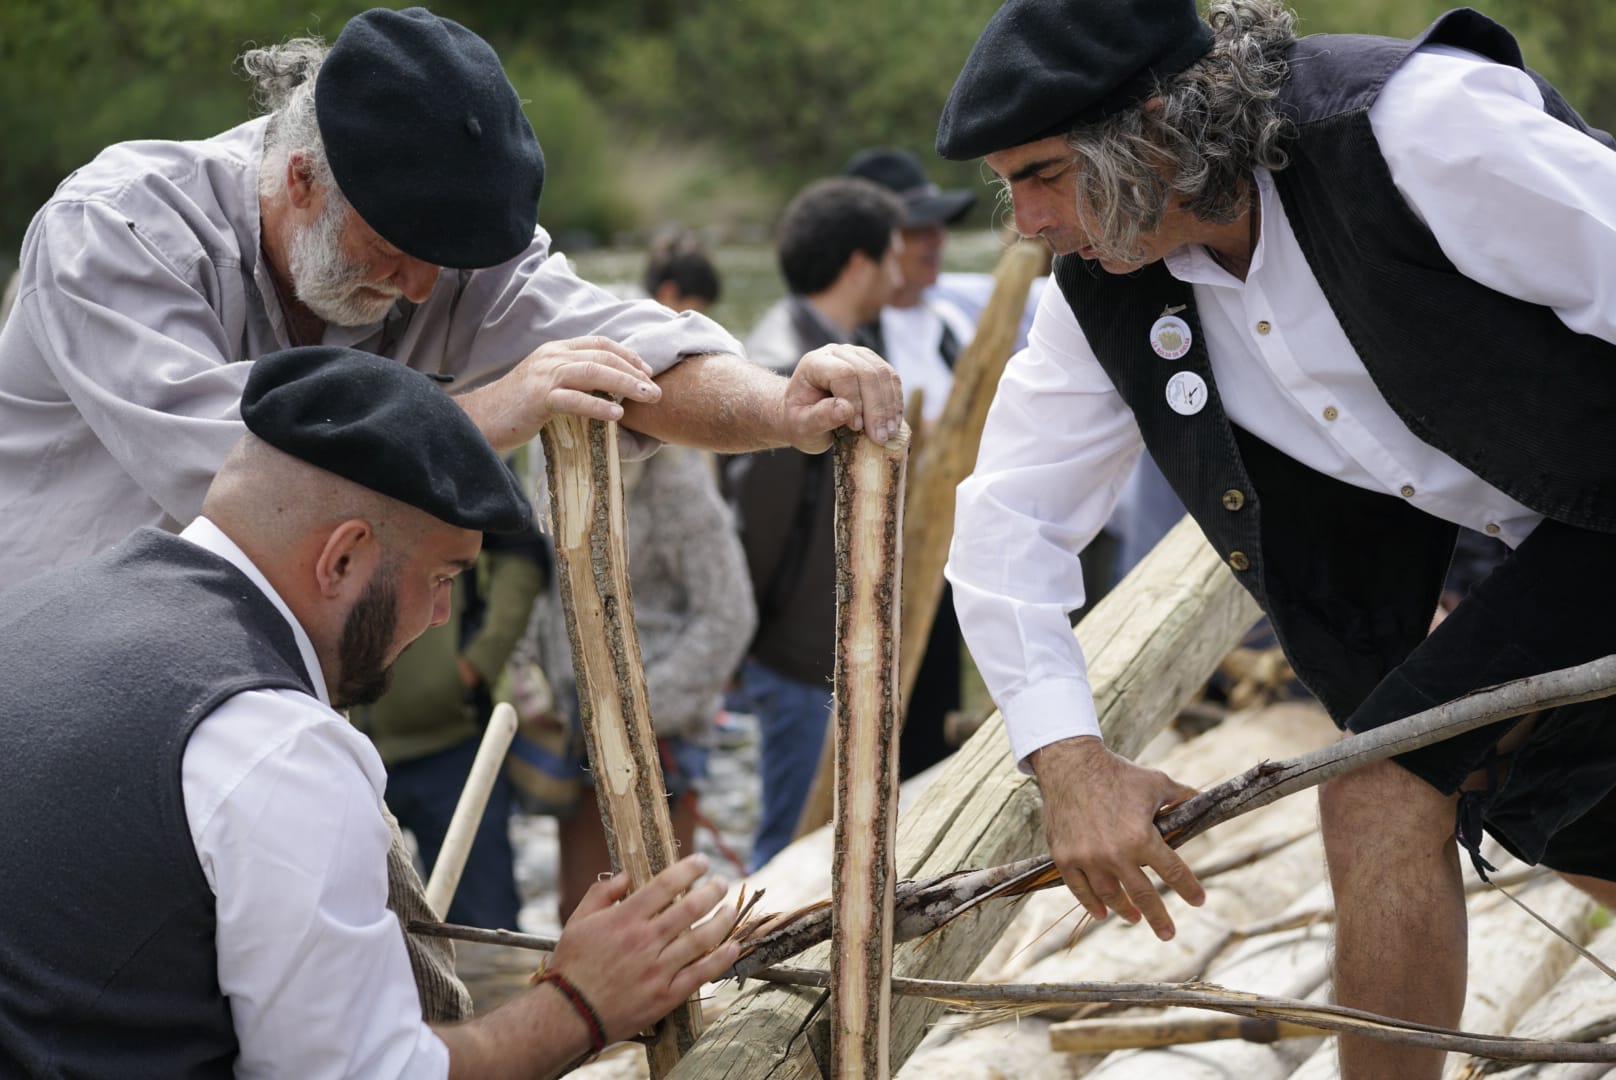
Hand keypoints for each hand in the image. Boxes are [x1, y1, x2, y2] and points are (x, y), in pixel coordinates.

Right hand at [463, 336, 663, 450]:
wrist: (479, 419)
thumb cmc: (517, 409)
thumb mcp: (548, 386)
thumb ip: (573, 381)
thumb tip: (607, 391)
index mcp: (555, 351)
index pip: (599, 343)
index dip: (627, 354)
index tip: (647, 370)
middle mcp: (552, 357)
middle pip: (602, 356)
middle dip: (635, 371)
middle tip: (657, 389)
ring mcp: (544, 375)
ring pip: (593, 373)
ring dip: (626, 384)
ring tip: (648, 398)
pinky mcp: (538, 397)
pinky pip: (574, 399)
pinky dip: (598, 405)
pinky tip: (617, 414)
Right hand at [546, 854, 739, 1041]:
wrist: (569, 1014)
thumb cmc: (572, 965)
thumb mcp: (578, 920)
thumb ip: (601, 893)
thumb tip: (626, 875)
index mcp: (625, 919)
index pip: (666, 884)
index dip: (689, 868)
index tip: (703, 861)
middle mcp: (645, 941)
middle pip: (690, 908)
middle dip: (712, 890)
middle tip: (721, 882)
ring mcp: (657, 969)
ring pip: (701, 938)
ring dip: (722, 920)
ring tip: (731, 908)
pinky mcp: (665, 995)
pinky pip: (700, 974)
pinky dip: (721, 959)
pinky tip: (733, 946)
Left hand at [781, 344, 903, 452]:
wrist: (804, 413)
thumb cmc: (800, 419)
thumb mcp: (802, 426)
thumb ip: (820, 417)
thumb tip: (846, 410)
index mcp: (814, 363)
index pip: (842, 373)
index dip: (854, 400)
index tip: (856, 427)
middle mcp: (837, 353)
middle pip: (867, 372)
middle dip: (876, 407)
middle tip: (879, 437)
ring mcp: (857, 355)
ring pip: (883, 374)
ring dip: (890, 406)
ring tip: (888, 434)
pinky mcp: (873, 364)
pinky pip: (892, 379)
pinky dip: (895, 402)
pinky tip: (893, 423)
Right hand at [1032, 736, 1203, 940]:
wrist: (1070, 765)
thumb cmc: (1117, 773)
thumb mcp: (1155, 782)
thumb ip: (1180, 796)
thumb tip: (1203, 801)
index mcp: (1141, 836)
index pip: (1173, 871)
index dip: (1189, 888)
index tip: (1198, 900)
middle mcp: (1115, 854)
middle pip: (1143, 896)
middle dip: (1159, 918)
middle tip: (1168, 935)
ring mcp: (1088, 858)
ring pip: (1111, 897)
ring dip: (1126, 911)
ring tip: (1136, 918)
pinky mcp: (1065, 858)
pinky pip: (1080, 890)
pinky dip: (1091, 905)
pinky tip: (1102, 914)